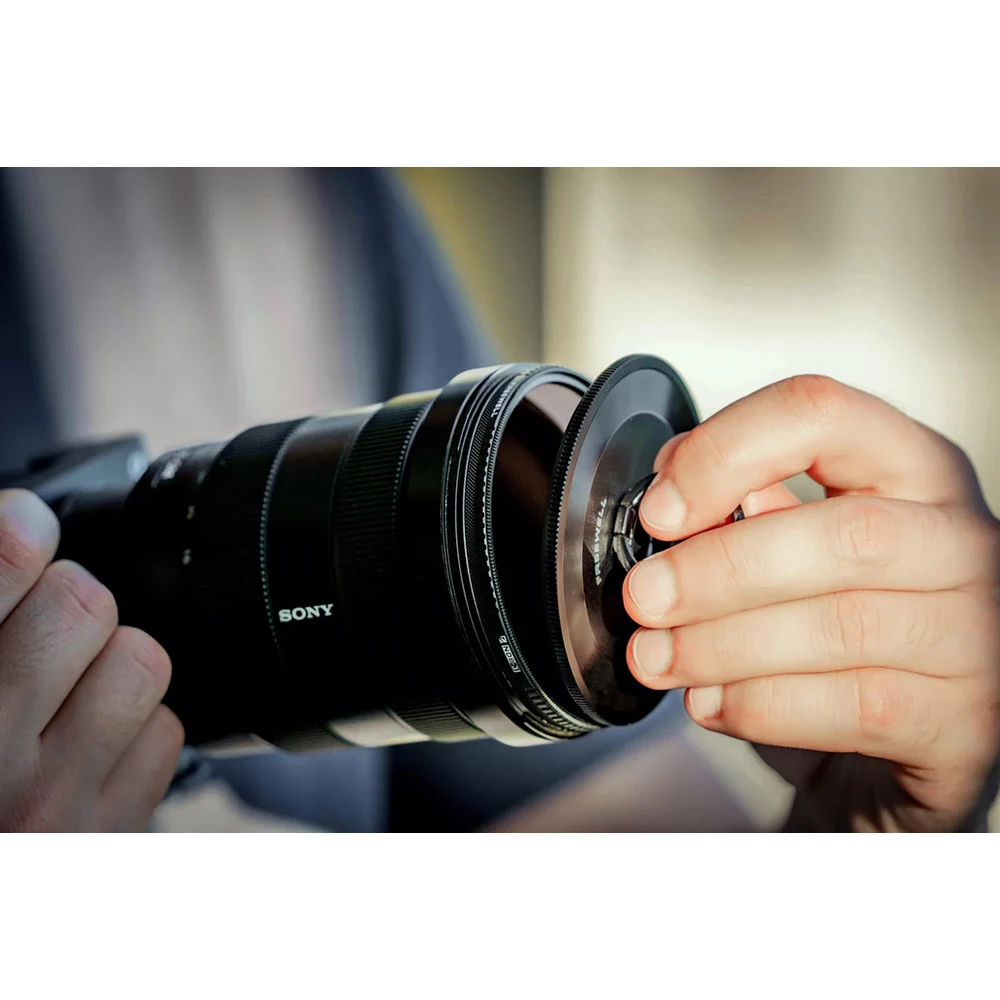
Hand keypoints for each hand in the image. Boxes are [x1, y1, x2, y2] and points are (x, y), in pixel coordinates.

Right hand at [0, 489, 182, 830]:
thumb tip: (22, 527)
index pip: (3, 568)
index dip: (18, 533)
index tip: (26, 526)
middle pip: (84, 604)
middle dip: (68, 600)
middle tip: (40, 626)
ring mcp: (52, 804)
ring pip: (141, 661)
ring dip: (113, 660)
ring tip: (67, 688)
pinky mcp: (108, 832)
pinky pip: (165, 733)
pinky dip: (137, 727)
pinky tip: (89, 743)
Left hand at [622, 375, 999, 831]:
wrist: (911, 733)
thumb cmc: (850, 625)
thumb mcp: (806, 547)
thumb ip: (755, 511)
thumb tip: (673, 499)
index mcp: (910, 468)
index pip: (821, 416)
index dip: (728, 452)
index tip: (661, 509)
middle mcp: (957, 539)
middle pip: (844, 534)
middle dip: (718, 568)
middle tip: (645, 597)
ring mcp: (975, 631)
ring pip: (844, 626)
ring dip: (724, 644)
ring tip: (657, 657)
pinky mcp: (964, 718)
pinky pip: (855, 706)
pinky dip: (763, 705)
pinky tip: (713, 702)